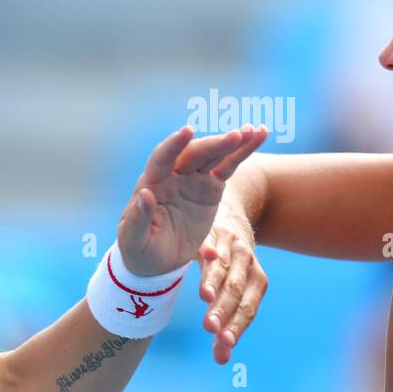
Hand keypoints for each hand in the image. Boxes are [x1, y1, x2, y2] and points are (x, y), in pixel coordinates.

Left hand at [117, 124, 267, 276]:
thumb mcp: (133, 239)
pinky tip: (259, 136)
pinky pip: (229, 166)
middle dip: (214, 144)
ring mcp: (193, 179)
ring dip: (233, 142)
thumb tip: (146, 194)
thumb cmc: (140, 249)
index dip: (174, 144)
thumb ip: (137, 217)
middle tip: (236, 135)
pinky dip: (243, 152)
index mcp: (153, 183)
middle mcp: (173, 175)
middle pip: (194, 153)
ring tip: (255, 130)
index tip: (188, 131)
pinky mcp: (211, 187)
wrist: (158, 260)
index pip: (162, 158)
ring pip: (214, 155)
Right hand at [198, 205, 267, 365]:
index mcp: (256, 281)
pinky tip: (205, 255)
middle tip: (210, 329)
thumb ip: (225, 326)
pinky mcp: (213, 230)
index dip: (236, 326)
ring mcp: (230, 245)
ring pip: (223, 266)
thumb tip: (221, 360)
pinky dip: (209, 247)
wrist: (233, 217)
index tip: (223, 343)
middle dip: (223, 310)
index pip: (248, 308)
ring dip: (214, 282)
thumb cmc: (231, 267)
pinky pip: (210, 239)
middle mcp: (247, 263)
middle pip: (235, 290)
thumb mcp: (232, 294)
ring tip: (205, 298)